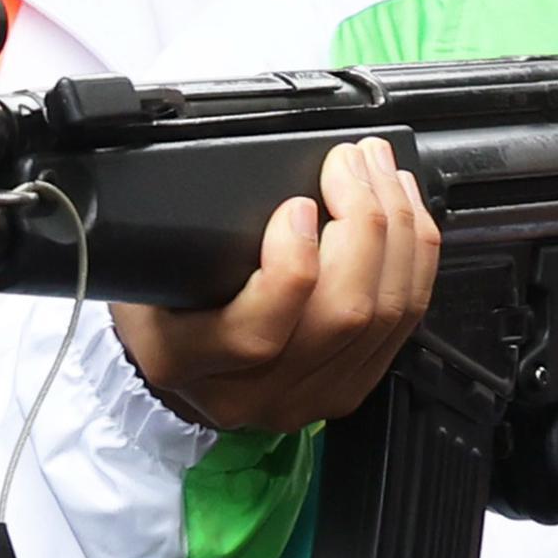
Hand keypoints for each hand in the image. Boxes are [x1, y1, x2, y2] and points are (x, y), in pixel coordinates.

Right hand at [110, 138, 435, 437]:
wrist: (175, 361)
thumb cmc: (157, 303)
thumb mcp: (143, 270)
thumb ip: (189, 239)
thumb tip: (255, 170)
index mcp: (185, 363)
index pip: (255, 334)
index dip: (292, 266)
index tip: (296, 203)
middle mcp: (253, 392)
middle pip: (340, 315)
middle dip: (363, 223)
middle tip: (351, 161)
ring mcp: (309, 395)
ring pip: (385, 314)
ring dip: (396, 229)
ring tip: (381, 171)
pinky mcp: (350, 384)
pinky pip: (405, 320)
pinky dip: (414, 257)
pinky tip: (404, 213)